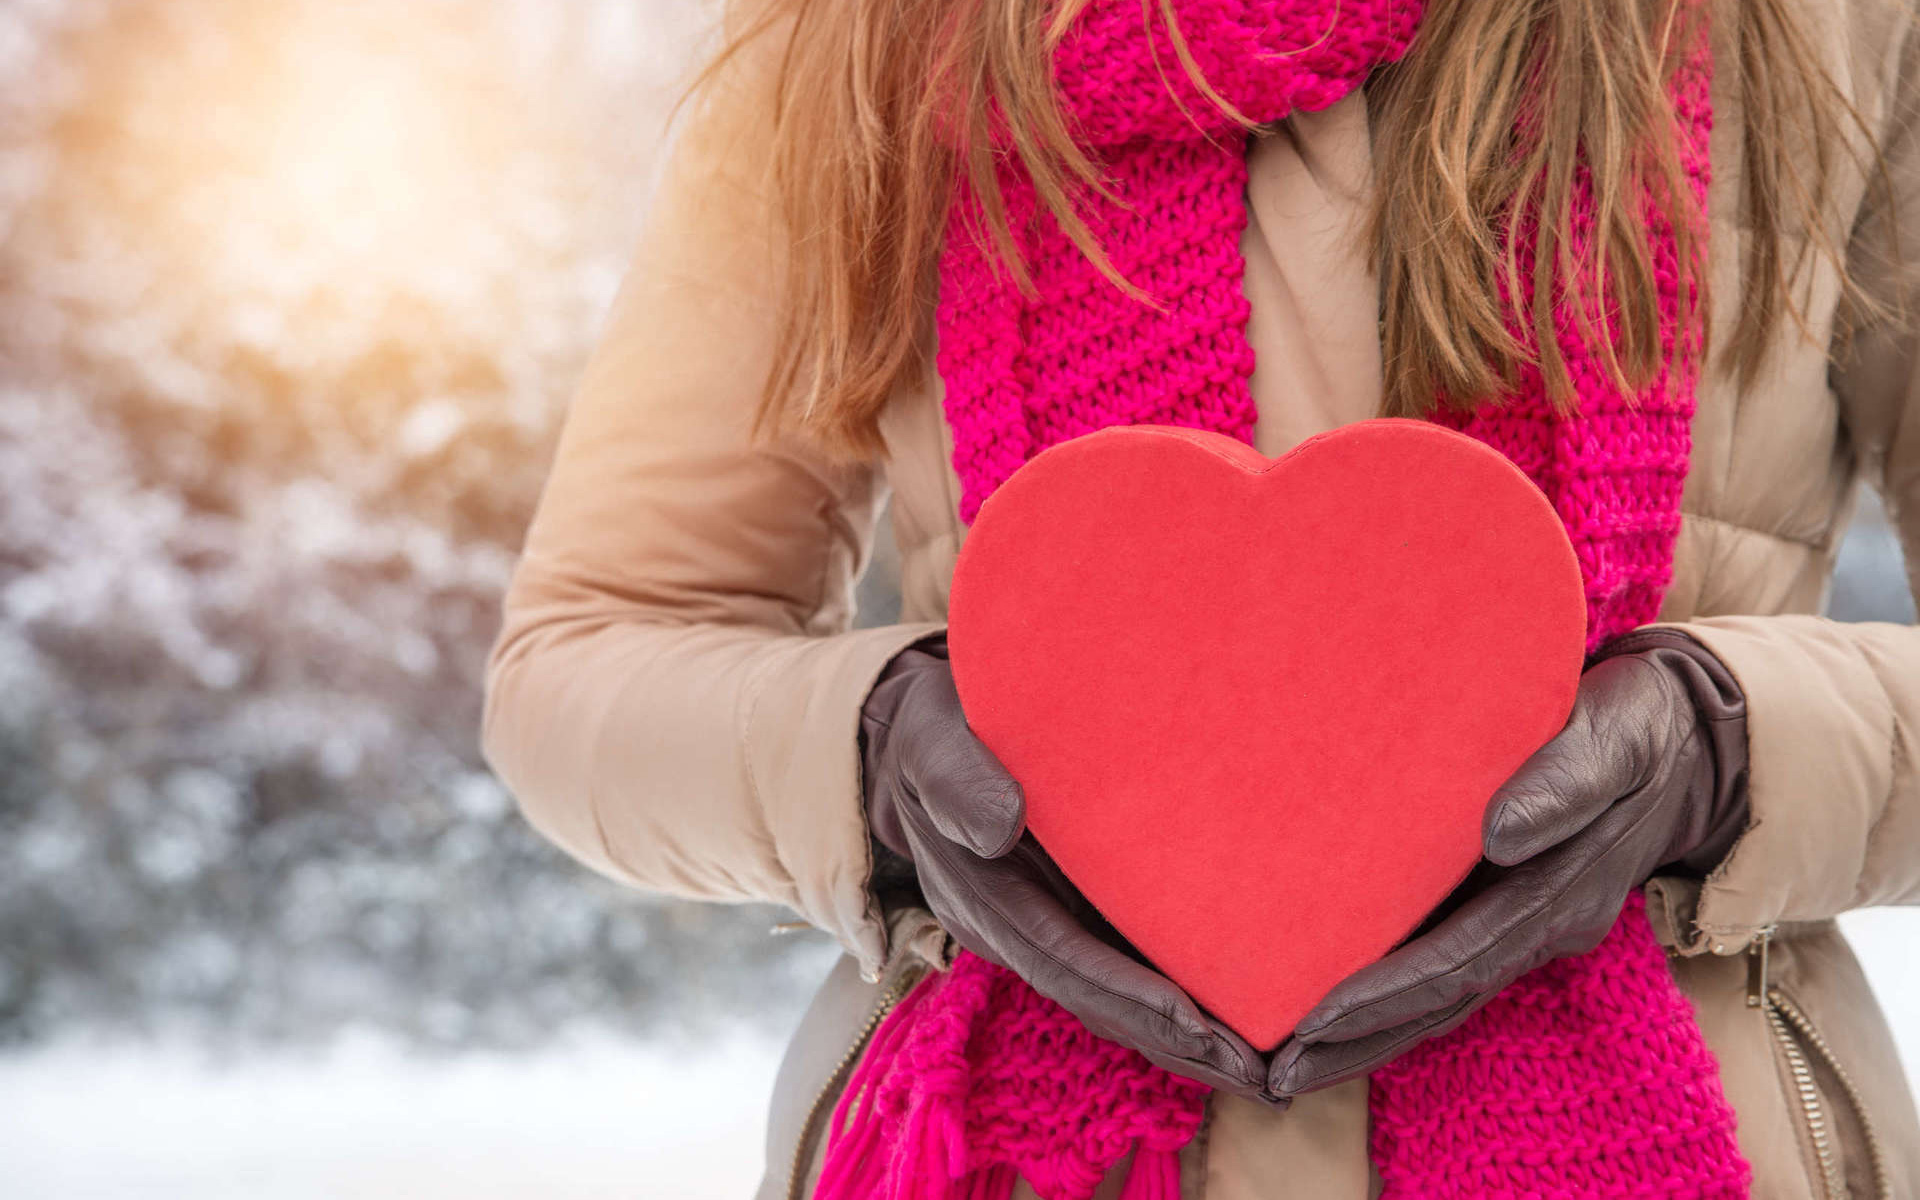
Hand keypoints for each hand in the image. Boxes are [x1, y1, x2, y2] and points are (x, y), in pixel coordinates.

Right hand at [861, 635, 1269, 1096]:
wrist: (918, 738)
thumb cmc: (935, 733)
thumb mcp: (935, 742)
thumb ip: (961, 782)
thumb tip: (1003, 826)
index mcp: (980, 896)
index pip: (1061, 958)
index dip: (1127, 996)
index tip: (1195, 1023)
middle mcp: (1010, 930)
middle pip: (1095, 1000)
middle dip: (1172, 1040)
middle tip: (1255, 1072)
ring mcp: (1035, 930)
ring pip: (1111, 998)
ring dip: (1181, 1038)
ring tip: (1260, 1065)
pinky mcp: (1061, 917)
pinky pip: (1118, 969)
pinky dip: (1171, 1002)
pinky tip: (1234, 1017)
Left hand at [1267, 628, 1749, 1097]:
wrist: (1691, 736)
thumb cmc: (1639, 727)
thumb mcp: (1614, 742)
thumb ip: (1562, 782)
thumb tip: (1498, 835)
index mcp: (1558, 896)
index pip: (1458, 962)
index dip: (1385, 996)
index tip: (1315, 1021)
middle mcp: (1540, 926)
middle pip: (1440, 1002)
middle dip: (1359, 1041)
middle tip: (1276, 1074)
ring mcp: (1528, 923)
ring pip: (1440, 996)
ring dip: (1367, 1034)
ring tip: (1285, 1065)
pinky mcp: (1513, 907)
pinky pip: (1445, 964)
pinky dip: (1390, 994)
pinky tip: (1330, 1005)